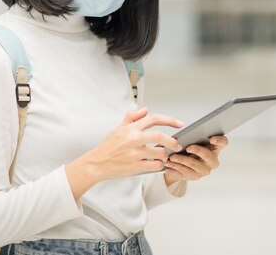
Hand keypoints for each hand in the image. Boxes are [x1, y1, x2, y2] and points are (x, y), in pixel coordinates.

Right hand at [65, 107, 182, 200]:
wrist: (96, 164)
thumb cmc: (108, 146)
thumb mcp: (119, 128)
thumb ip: (132, 117)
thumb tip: (145, 110)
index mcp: (131, 128)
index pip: (154, 118)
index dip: (169, 120)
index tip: (179, 124)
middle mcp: (134, 139)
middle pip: (159, 136)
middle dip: (172, 141)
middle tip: (177, 145)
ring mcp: (135, 153)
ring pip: (159, 153)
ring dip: (165, 155)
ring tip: (163, 156)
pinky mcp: (135, 166)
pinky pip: (155, 165)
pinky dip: (159, 165)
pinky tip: (157, 164)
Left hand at [163, 136, 228, 184]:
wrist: (182, 165)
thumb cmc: (189, 148)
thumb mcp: (192, 141)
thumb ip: (193, 137)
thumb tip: (184, 136)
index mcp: (216, 148)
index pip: (223, 142)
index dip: (219, 140)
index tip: (211, 139)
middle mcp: (213, 160)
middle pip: (207, 155)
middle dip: (197, 150)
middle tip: (188, 147)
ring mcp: (205, 170)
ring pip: (194, 164)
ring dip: (182, 159)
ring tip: (172, 156)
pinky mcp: (195, 177)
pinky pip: (185, 171)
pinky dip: (176, 166)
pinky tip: (169, 163)